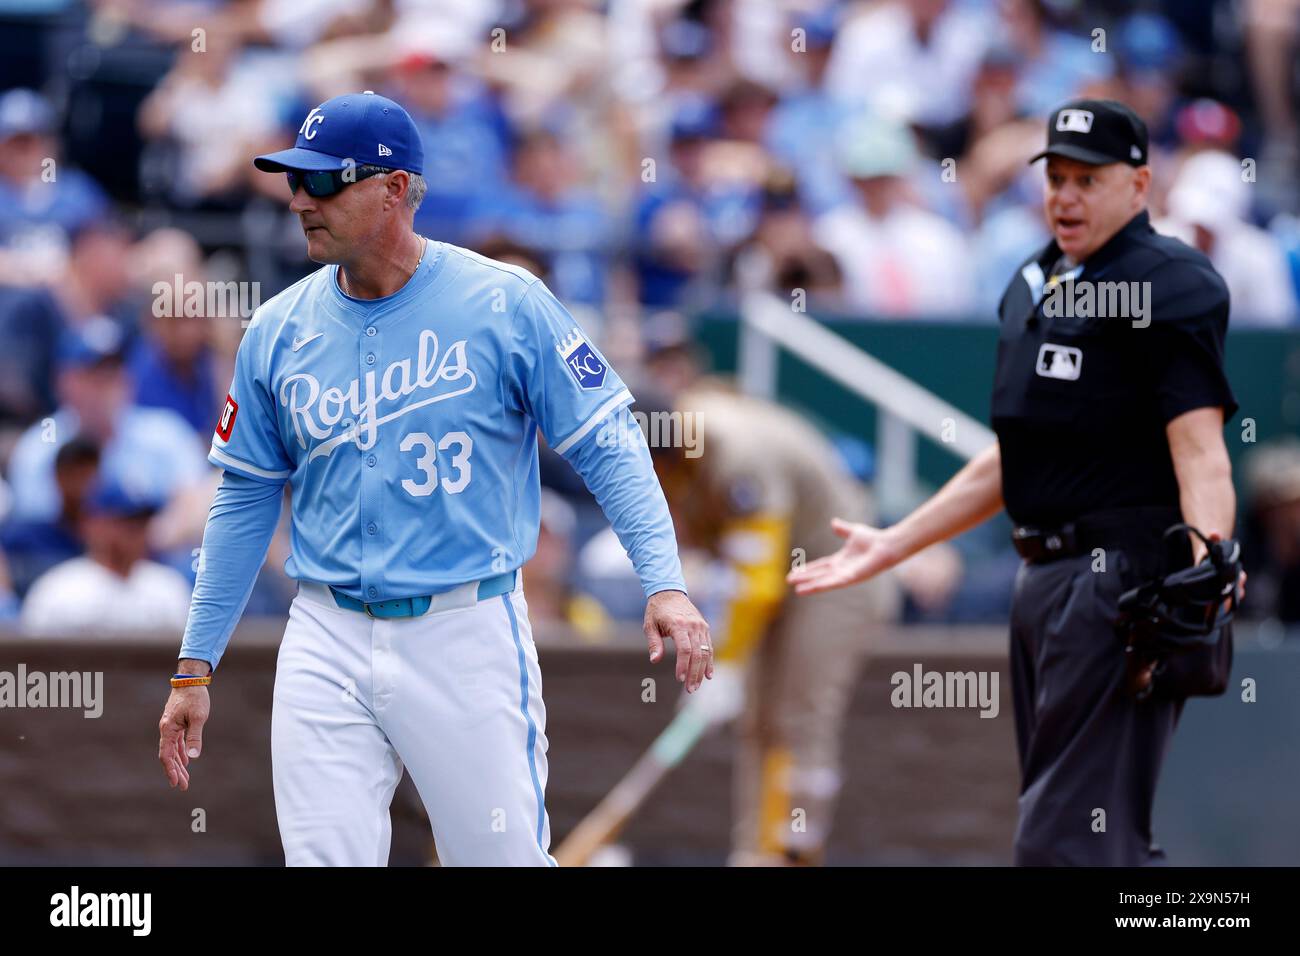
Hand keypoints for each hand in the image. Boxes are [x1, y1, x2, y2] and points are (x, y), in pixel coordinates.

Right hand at [158, 685, 209, 791]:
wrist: (191, 680)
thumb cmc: (195, 697)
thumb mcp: (198, 717)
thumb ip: (195, 736)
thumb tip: (193, 756)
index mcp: (168, 729)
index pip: (166, 754)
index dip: (170, 770)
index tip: (175, 782)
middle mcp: (166, 729)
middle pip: (168, 755)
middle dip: (175, 771)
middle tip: (183, 786)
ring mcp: (171, 727)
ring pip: (173, 750)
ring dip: (178, 764)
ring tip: (185, 778)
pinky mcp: (177, 723)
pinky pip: (177, 742)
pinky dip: (181, 752)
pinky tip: (186, 761)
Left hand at [644, 589, 712, 692]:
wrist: (669, 592)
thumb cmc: (656, 611)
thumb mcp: (650, 625)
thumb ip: (653, 643)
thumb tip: (654, 661)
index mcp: (678, 625)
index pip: (684, 649)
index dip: (683, 665)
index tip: (679, 679)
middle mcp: (692, 625)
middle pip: (697, 653)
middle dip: (694, 673)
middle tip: (690, 689)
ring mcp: (701, 626)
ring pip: (705, 652)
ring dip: (701, 671)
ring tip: (695, 686)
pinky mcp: (704, 627)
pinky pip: (709, 646)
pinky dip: (709, 661)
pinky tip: (707, 675)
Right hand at [786, 519, 903, 595]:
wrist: (887, 544)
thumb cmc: (873, 539)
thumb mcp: (854, 531)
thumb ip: (842, 529)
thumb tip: (833, 522)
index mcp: (840, 560)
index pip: (820, 566)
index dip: (807, 569)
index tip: (793, 573)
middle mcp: (842, 569)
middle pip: (819, 575)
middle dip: (805, 578)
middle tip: (789, 582)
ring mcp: (847, 575)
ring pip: (825, 582)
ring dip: (811, 586)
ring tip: (798, 591)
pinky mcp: (853, 577)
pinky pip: (836, 582)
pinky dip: (824, 585)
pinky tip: (814, 588)